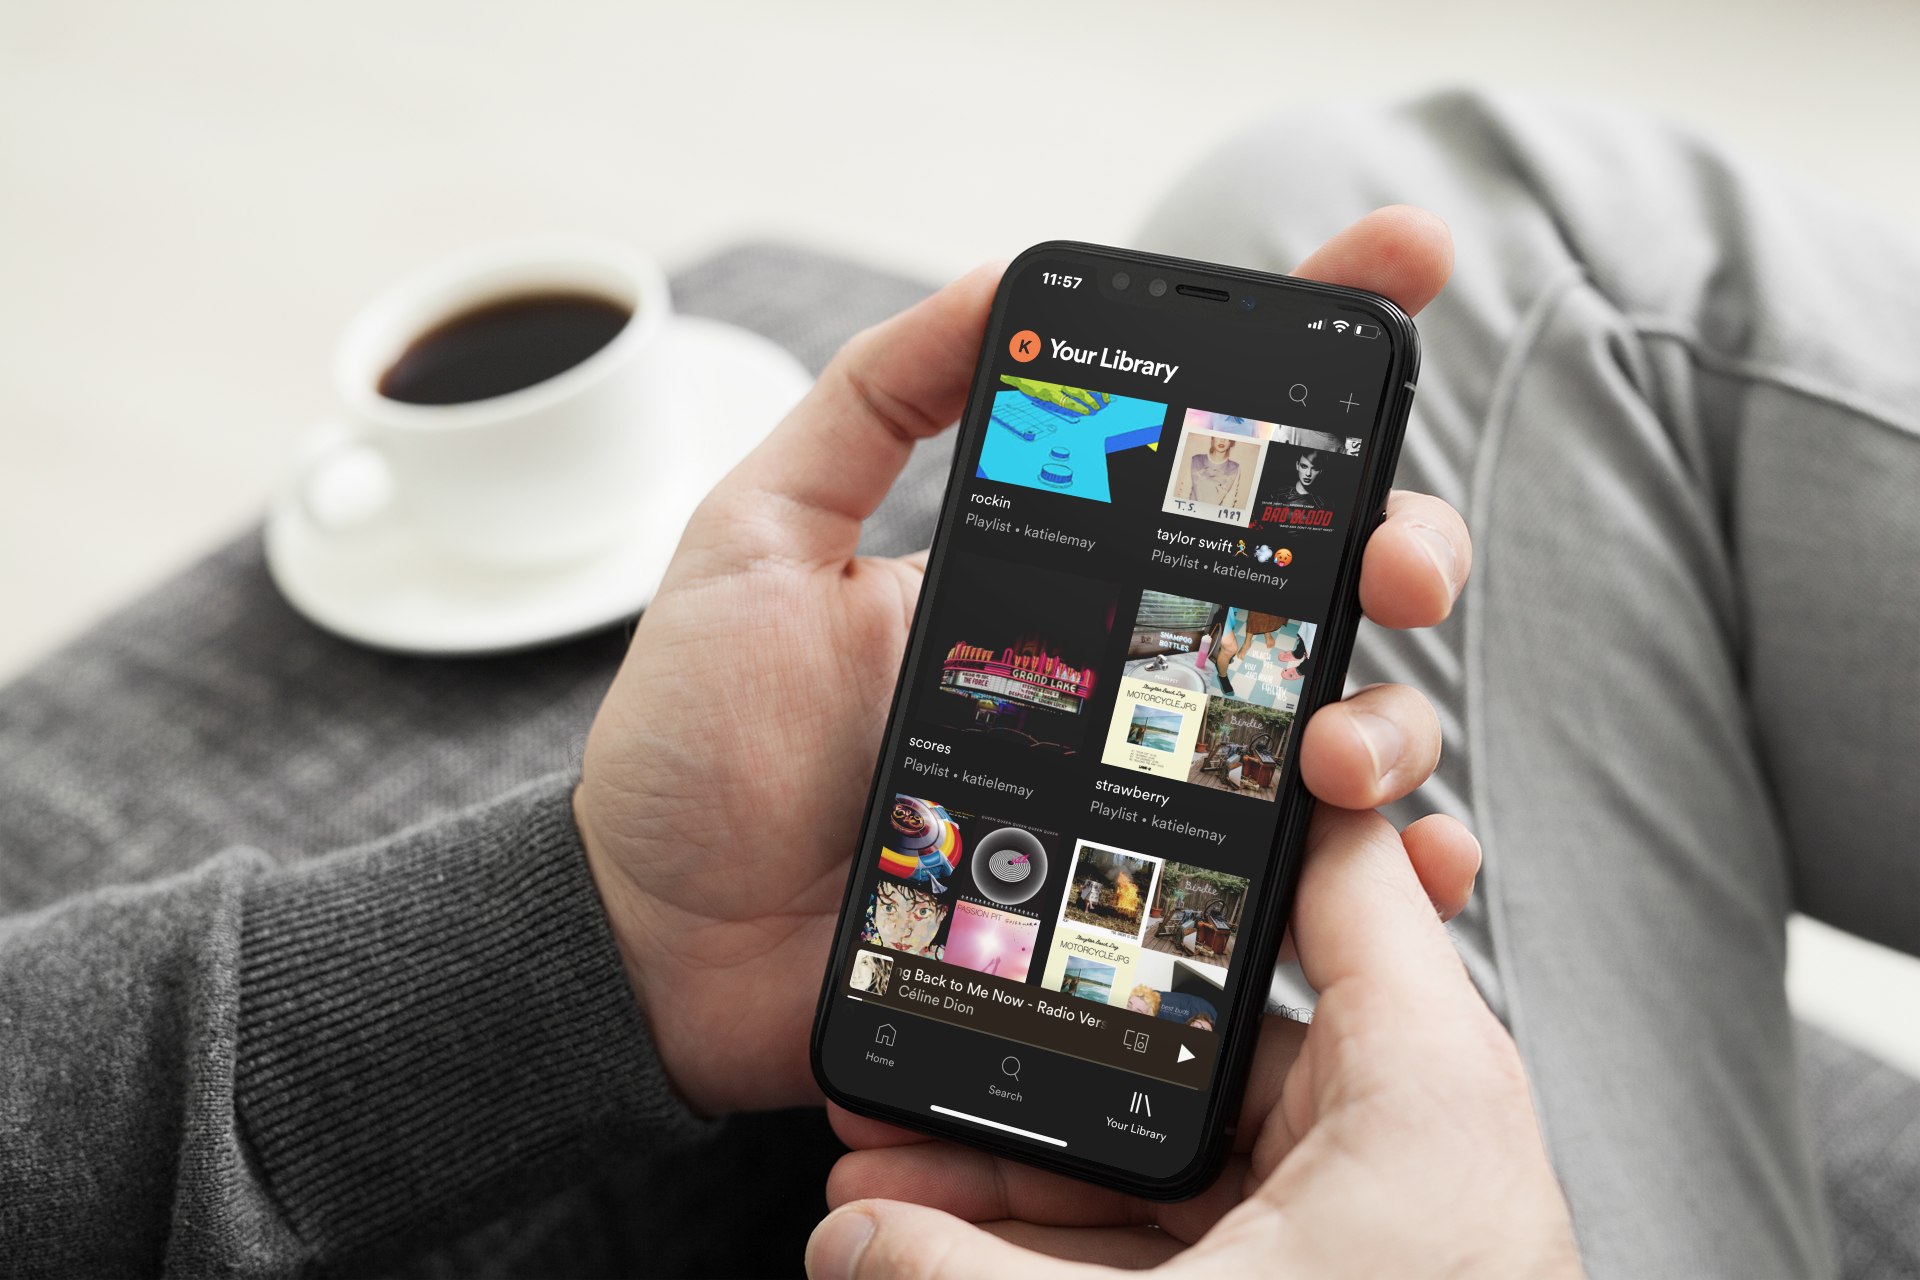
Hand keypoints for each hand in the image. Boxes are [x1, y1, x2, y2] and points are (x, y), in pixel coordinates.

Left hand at [573, 205, 1471, 1116]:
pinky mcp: (1142, 918)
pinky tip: (1408, 865)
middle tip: (1394, 566)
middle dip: (1404, 548)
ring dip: (1391, 722)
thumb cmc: (700, 744)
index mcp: (1059, 577)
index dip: (1322, 356)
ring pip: (1339, 736)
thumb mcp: (761, 537)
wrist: (661, 948)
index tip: (1408, 265)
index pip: (1214, 457)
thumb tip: (1004, 278)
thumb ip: (871, 403)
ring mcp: (1145, 799)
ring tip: (1338, 749)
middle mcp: (1127, 679)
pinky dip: (1382, 877)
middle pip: (1321, 592)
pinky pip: (1294, 894)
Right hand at [808, 807, 1581, 1279]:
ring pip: (1163, 1141)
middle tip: (923, 1044)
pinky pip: (1175, 1228)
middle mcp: (1393, 1124)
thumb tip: (851, 1241)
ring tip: (887, 1164)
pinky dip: (1070, 1240)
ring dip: (1029, 1158)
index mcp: (1416, 1079)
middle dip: (1038, 1041)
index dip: (1225, 795)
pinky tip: (944, 1243)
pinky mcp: (1313, 1278)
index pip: (1325, 867)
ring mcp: (1350, 1210)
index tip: (1116, 751)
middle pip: (1189, 1022)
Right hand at [1003, 377, 1106, 413]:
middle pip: (1086, 385)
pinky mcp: (1049, 392)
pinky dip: (1076, 406)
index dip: (1098, 388)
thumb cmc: (1035, 378)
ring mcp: (1057, 385)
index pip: (1086, 382)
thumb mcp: (1053, 381)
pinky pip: (1065, 400)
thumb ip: (1064, 387)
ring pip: (1079, 392)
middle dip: (1099, 393)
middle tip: (1106, 401)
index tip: (1105, 393)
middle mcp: (1064, 379)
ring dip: (1090, 400)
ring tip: (1096, 407)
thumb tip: (1076, 395)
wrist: (1019, 375)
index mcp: (1066, 377)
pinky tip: (1084, 410)